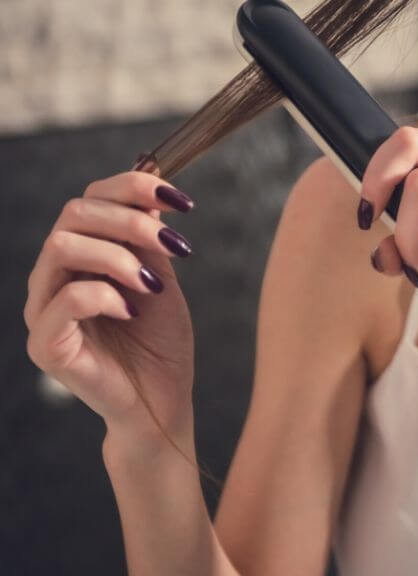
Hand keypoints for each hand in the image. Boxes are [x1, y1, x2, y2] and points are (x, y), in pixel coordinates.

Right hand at [24, 169, 196, 440]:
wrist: (162, 402)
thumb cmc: (159, 342)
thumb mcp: (160, 278)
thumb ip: (148, 240)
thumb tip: (151, 194)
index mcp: (82, 254)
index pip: (91, 198)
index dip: (134, 187)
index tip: (182, 202)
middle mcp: (54, 275)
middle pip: (75, 213)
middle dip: (131, 221)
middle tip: (174, 245)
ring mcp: (43, 308)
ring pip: (62, 245)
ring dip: (118, 256)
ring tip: (152, 284)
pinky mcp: (45, 344)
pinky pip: (64, 298)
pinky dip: (105, 294)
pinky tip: (134, 309)